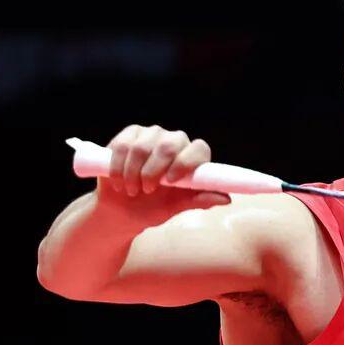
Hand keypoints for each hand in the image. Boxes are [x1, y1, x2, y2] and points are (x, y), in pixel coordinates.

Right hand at [95, 124, 230, 223]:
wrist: (121, 210)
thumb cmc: (152, 207)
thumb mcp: (175, 207)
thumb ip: (198, 200)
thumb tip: (226, 198)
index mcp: (193, 158)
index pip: (199, 149)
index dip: (186, 163)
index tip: (171, 181)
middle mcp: (175, 142)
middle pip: (169, 145)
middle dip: (154, 171)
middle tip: (145, 191)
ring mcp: (152, 134)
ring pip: (142, 147)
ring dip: (133, 173)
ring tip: (131, 189)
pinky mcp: (130, 134)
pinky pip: (123, 145)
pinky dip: (118, 167)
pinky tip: (117, 181)